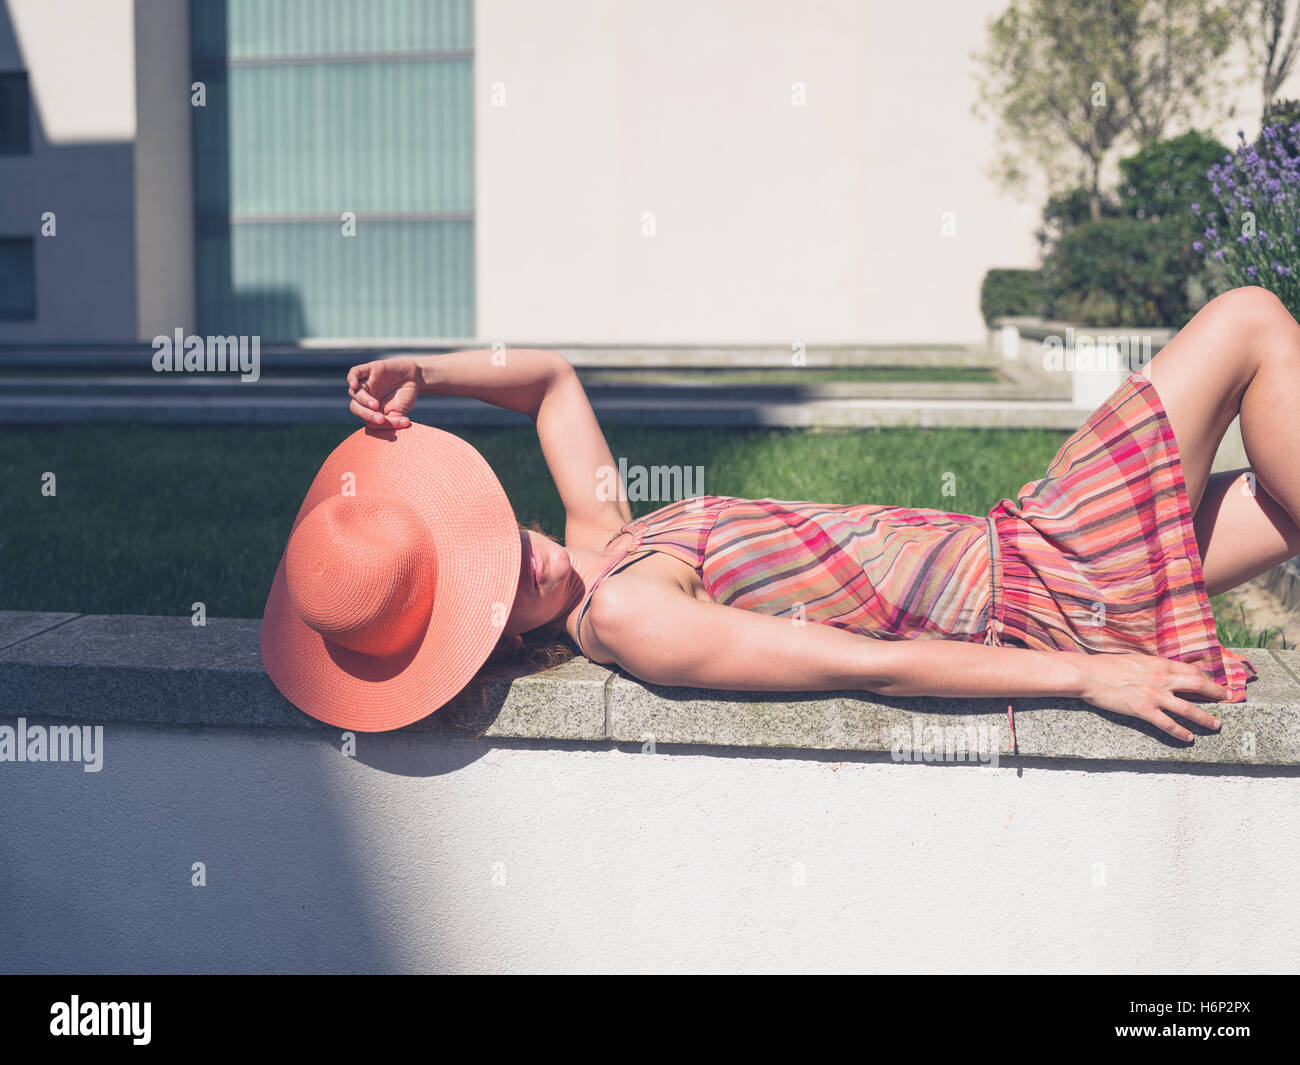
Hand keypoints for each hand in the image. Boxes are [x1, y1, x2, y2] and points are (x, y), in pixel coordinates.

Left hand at [347, 357, 419, 427]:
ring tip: (376, 405)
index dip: (373, 421)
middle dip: (367, 414)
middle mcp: (364, 397)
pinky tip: (354, 385)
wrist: (415, 378)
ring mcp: (365, 383)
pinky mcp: (369, 369)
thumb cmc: (405, 397)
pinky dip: (352, 378)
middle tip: (381, 418)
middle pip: (355, 407)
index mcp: (369, 410)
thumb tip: (381, 424)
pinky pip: (354, 372)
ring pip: (354, 392)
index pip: (365, 418)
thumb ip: (389, 422)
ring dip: (363, 400)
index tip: (385, 421)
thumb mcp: (399, 413)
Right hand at [1078, 652, 1226, 741]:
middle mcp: (1161, 679)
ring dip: (1205, 717)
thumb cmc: (1106, 666)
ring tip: (1216, 724)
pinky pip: (1168, 724)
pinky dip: (1181, 732)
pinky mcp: (1143, 710)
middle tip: (1228, 698)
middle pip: (1197, 685)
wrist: (1088, 675)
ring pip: (1188, 708)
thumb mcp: (1134, 660)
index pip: (1190, 670)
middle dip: (1216, 692)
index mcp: (1158, 664)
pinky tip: (1189, 737)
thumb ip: (1151, 666)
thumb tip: (1160, 671)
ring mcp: (1154, 696)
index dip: (1204, 677)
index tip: (1211, 683)